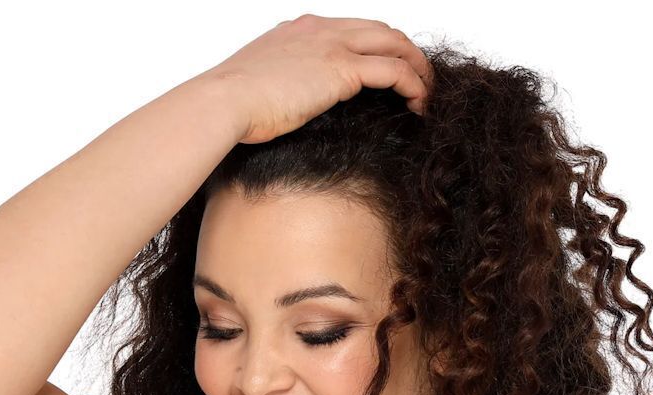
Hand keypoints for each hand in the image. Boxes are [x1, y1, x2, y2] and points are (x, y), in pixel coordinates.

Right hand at [195, 13, 431, 143]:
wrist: (224, 102)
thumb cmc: (233, 105)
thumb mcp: (261, 87)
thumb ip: (283, 86)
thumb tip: (290, 106)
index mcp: (302, 30)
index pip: (354, 30)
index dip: (378, 49)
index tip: (389, 73)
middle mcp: (321, 29)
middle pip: (381, 30)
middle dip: (407, 53)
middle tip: (421, 80)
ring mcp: (332, 46)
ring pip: (395, 44)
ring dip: (417, 68)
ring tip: (428, 94)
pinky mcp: (341, 70)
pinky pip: (392, 70)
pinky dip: (412, 84)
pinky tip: (419, 104)